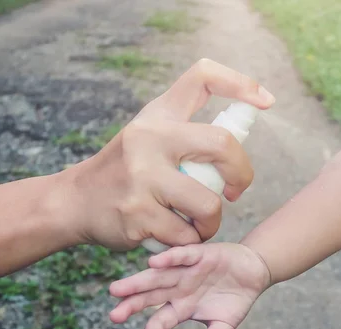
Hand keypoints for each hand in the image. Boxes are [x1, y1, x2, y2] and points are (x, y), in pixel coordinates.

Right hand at [59, 59, 274, 249]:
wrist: (74, 202)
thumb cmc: (125, 169)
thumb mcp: (147, 135)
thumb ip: (185, 131)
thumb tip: (238, 134)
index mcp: (157, 115)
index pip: (202, 77)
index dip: (241, 83)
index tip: (266, 101)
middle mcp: (149, 138)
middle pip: (223, 144)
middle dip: (242, 174)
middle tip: (235, 190)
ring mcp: (141, 176)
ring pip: (209, 204)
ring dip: (212, 221)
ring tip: (200, 223)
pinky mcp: (137, 214)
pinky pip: (186, 234)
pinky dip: (189, 240)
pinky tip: (174, 234)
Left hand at [108, 243, 270, 328]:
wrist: (253, 270)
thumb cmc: (235, 297)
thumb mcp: (226, 322)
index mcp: (181, 307)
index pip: (161, 320)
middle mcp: (178, 288)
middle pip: (150, 297)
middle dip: (131, 305)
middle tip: (113, 316)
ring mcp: (185, 271)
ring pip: (158, 276)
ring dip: (139, 282)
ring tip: (118, 290)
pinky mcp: (198, 255)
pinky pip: (181, 256)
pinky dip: (168, 259)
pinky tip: (153, 263)